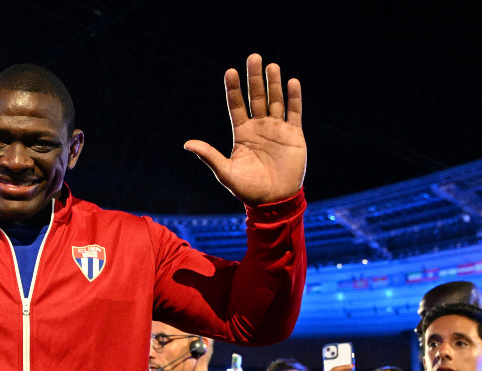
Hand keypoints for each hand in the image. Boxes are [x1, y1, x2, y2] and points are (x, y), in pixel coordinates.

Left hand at [184, 54, 305, 205]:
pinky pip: (294, 112)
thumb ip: (209, 156)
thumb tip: (187, 144)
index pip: (236, 105)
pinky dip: (294, 98)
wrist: (274, 201)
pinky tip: (292, 82)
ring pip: (275, 100)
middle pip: (256, 97)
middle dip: (254, 78)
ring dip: (274, 83)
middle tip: (254, 57)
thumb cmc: (248, 189)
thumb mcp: (225, 172)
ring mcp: (277, 129)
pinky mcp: (294, 135)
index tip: (230, 71)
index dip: (233, 89)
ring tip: (271, 65)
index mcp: (242, 133)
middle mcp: (259, 127)